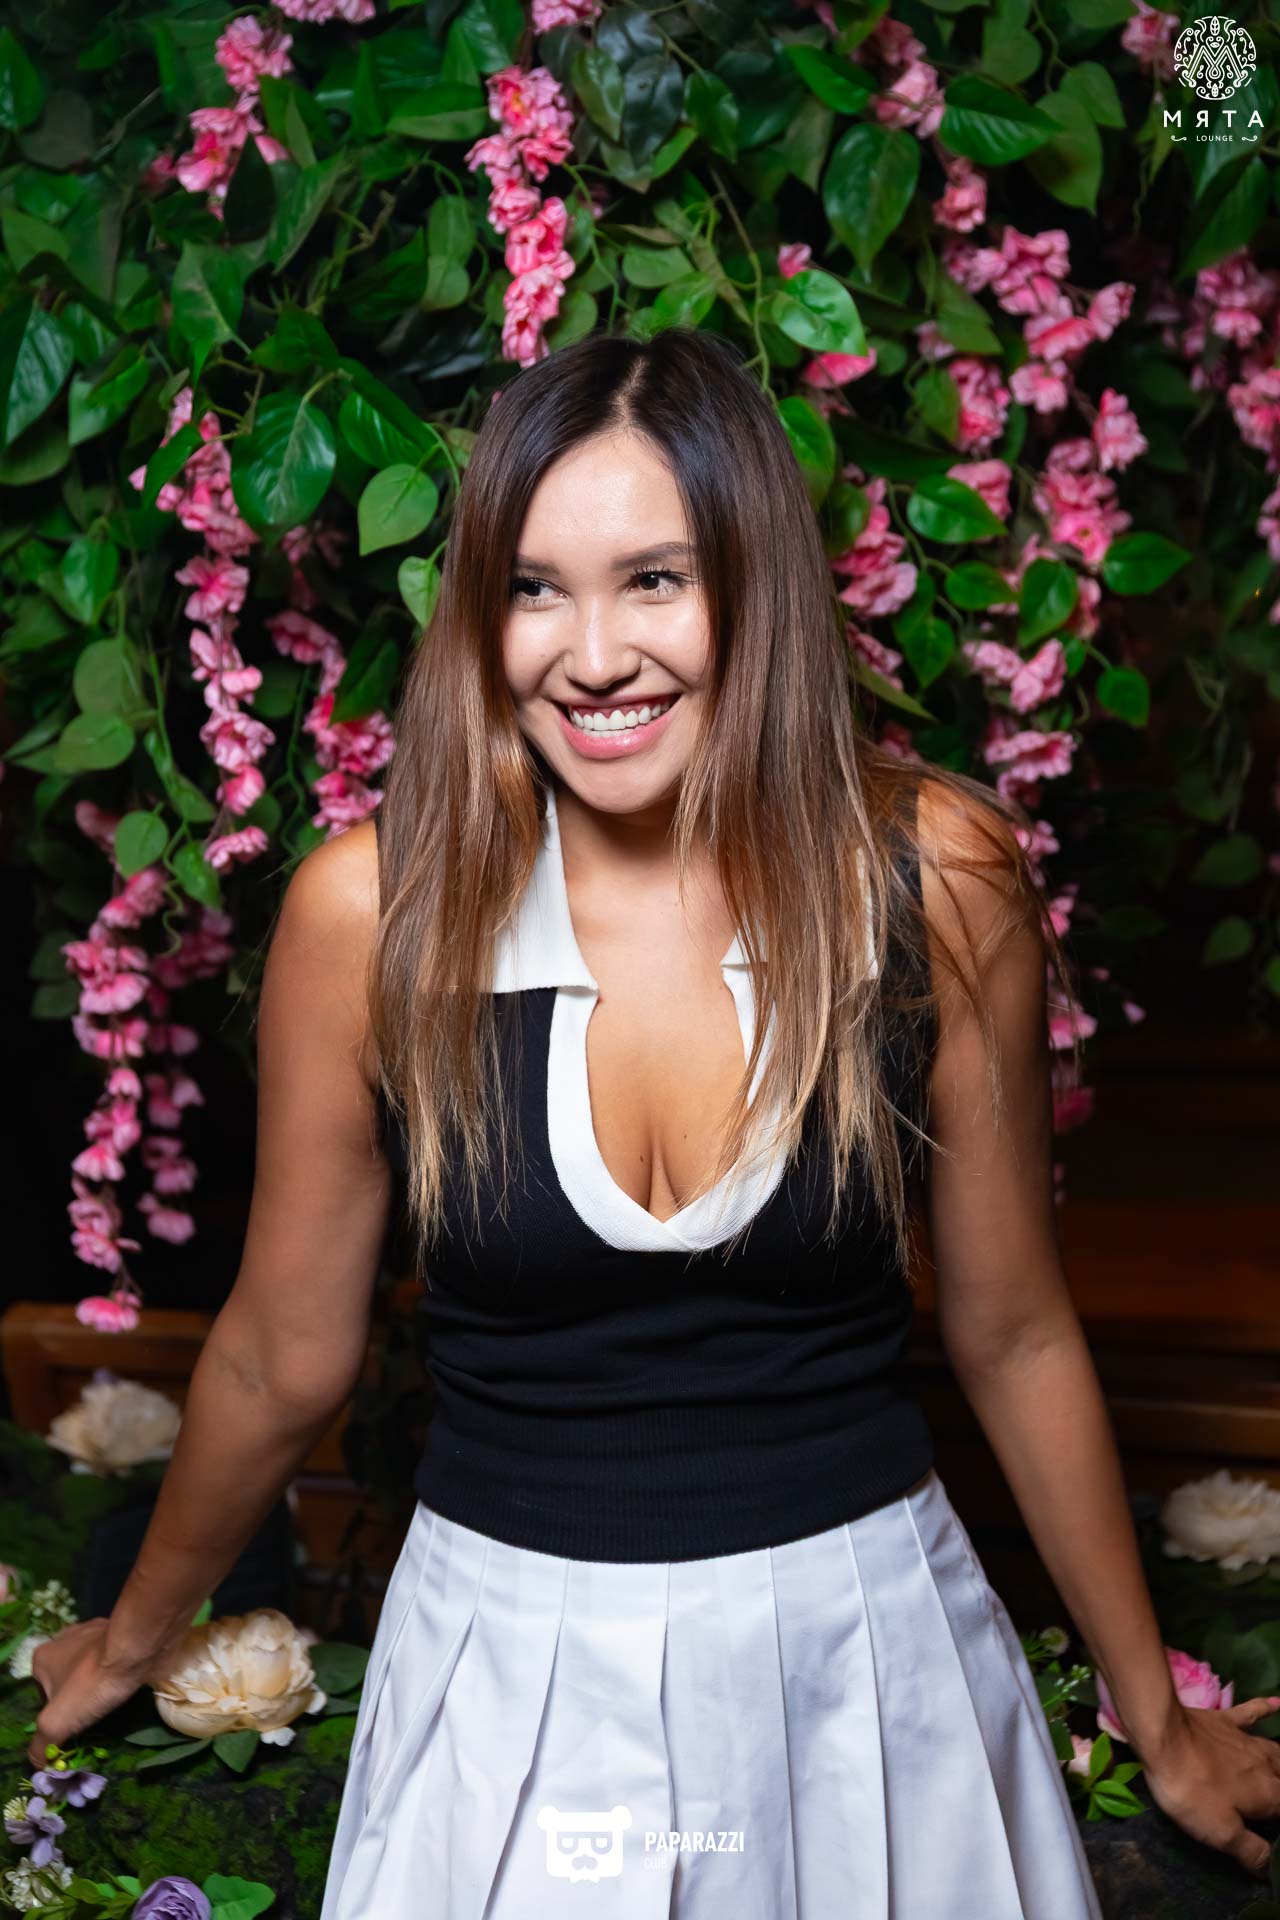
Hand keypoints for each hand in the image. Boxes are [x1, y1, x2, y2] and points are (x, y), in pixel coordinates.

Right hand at [25, 1618, 159, 1770]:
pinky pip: (112, 1660)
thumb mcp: (56, 1723)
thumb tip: (39, 1763)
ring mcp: (93, 1632)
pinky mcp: (120, 1634)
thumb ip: (40, 1747)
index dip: (56, 1715)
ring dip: (97, 1685)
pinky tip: (125, 1686)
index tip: (73, 1726)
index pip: (42, 1697)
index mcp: (42, 1657)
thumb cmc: (91, 1682)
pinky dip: (116, 1673)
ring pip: (90, 1669)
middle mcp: (64, 1639)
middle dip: (78, 1699)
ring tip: (110, 1703)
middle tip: (93, 1716)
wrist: (138, 1648)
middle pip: (66, 1681)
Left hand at [1138, 1695, 1279, 1876]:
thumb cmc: (1192, 1790)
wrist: (1162, 1737)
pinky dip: (1267, 1709)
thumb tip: (1272, 1870)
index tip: (1275, 1832)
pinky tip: (1278, 1703)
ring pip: (1278, 1752)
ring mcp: (1246, 1741)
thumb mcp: (1222, 1833)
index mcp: (1269, 1795)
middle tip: (1274, 1804)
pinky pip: (1252, 1712)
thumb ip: (1253, 1853)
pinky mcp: (1224, 1722)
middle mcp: (1266, 1766)